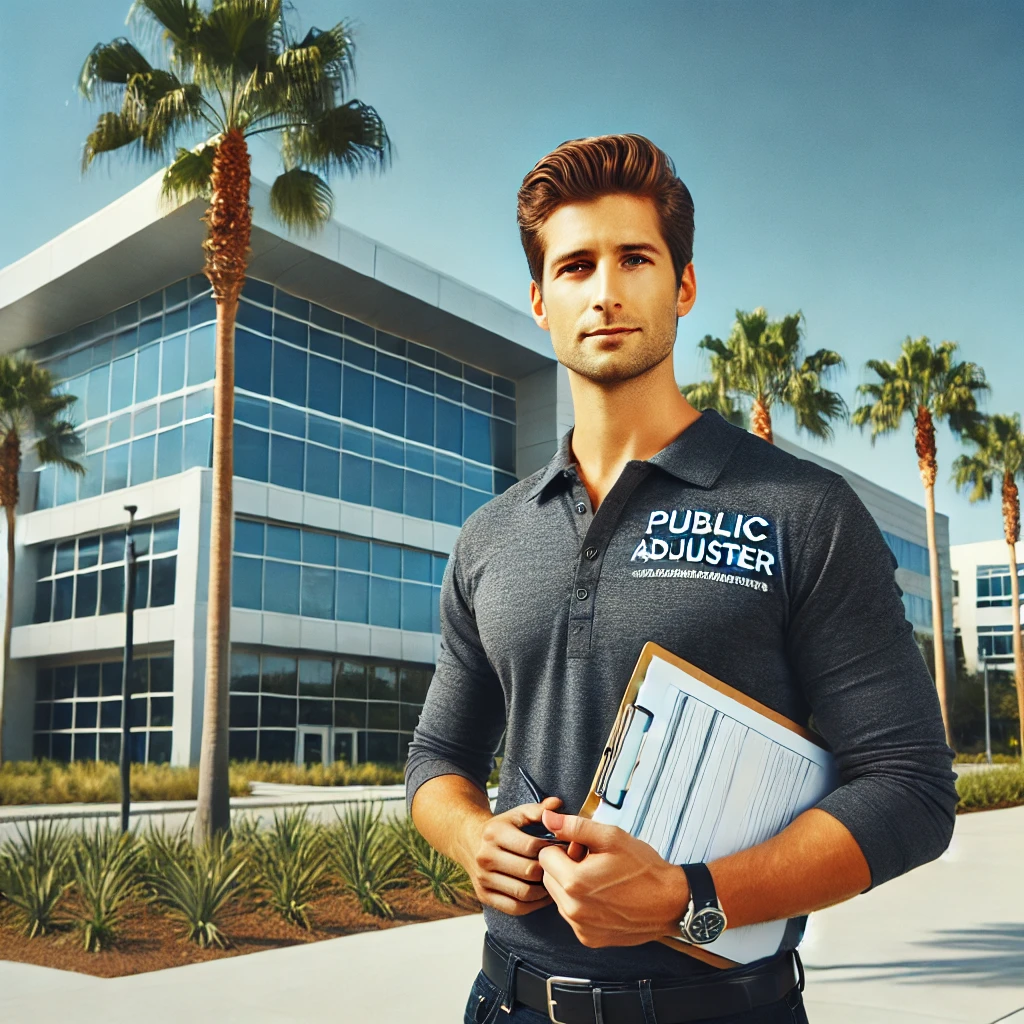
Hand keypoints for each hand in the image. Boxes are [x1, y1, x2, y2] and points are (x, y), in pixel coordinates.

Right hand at [461, 796, 565, 915]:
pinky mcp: (484, 896)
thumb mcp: (517, 814)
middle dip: (549, 870)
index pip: (531, 846)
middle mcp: (485, 856)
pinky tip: (543, 895)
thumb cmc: (501, 827)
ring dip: (544, 890)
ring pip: (523, 892)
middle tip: (562, 868)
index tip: (563, 849)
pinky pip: (515, 908)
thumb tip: (558, 804)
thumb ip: (538, 810)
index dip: (551, 849)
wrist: (469, 841)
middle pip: (528, 871)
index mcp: (494, 833)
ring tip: (554, 882)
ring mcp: (483, 878)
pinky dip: (533, 905)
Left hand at [537, 809, 689, 947]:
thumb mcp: (611, 837)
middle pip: (548, 878)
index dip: (562, 847)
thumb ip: (574, 827)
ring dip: (571, 885)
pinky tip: (603, 896)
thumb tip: (547, 818)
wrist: (670, 903)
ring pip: (558, 897)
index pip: (544, 857)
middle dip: (564, 866)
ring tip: (599, 879)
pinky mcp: (589, 939)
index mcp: (574, 882)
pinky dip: (581, 904)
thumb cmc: (644, 869)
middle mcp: (573, 909)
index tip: (582, 848)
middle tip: (592, 861)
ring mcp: (580, 927)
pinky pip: (572, 915)